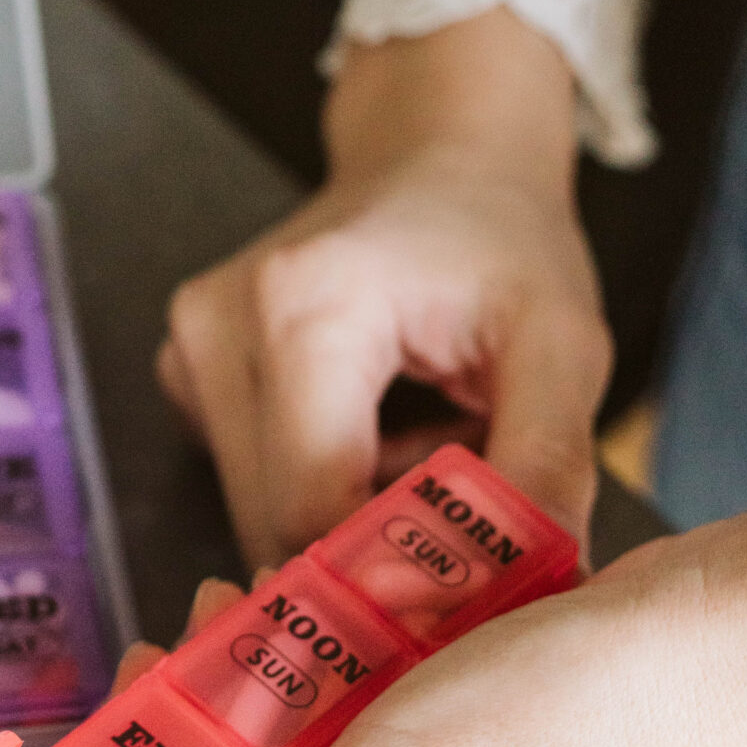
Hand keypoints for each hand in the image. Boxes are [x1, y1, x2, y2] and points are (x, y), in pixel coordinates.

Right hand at [157, 11, 611, 567]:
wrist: (440, 159)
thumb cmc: (500, 243)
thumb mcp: (561, 345)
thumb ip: (546, 465)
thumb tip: (536, 588)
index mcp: (305, 309)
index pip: (314, 510)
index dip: (391, 573)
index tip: (470, 586)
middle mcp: (219, 326)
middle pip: (279, 524)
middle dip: (377, 542)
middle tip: (465, 477)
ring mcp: (188, 349)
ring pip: (262, 517)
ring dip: (351, 515)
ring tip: (426, 437)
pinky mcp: (185, 373)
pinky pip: (251, 484)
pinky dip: (322, 485)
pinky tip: (378, 426)